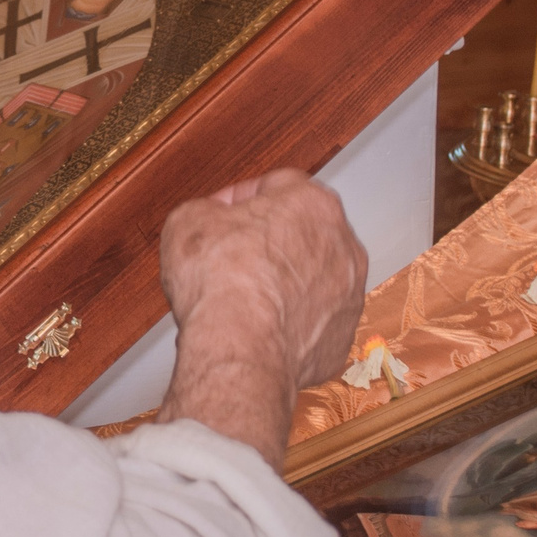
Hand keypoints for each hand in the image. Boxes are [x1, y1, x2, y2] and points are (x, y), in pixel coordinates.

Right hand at [155, 169, 369, 468]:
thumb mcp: (189, 220)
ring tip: (242, 299)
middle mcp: (342, 246)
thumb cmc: (223, 283)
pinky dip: (288, 325)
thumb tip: (208, 220)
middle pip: (300, 235)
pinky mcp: (339, 339)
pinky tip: (258, 328)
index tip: (220, 216)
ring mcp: (347, 296)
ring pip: (310, 281)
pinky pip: (311, 324)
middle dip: (267, 244)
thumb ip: (207, 210)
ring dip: (282, 285)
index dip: (240, 201)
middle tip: (230, 257)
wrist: (241, 349)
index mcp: (313, 203)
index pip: (275, 187)